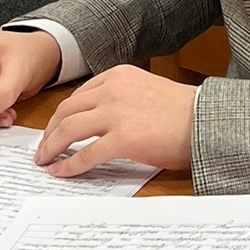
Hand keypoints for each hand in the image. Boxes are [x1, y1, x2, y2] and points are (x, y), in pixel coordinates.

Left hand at [36, 65, 195, 176]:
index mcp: (118, 76)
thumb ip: (121, 99)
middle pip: (67, 110)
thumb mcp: (146, 91)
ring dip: (51, 147)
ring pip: (69, 129)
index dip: (61, 115)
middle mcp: (113, 90)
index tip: (54, 129)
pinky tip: (61, 173)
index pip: (78, 95)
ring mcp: (116, 113)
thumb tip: (97, 122)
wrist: (206, 120)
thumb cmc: (184, 111)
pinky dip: (69, 165)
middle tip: (43, 149)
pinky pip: (85, 154)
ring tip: (45, 161)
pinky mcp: (123, 138)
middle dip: (50, 131)